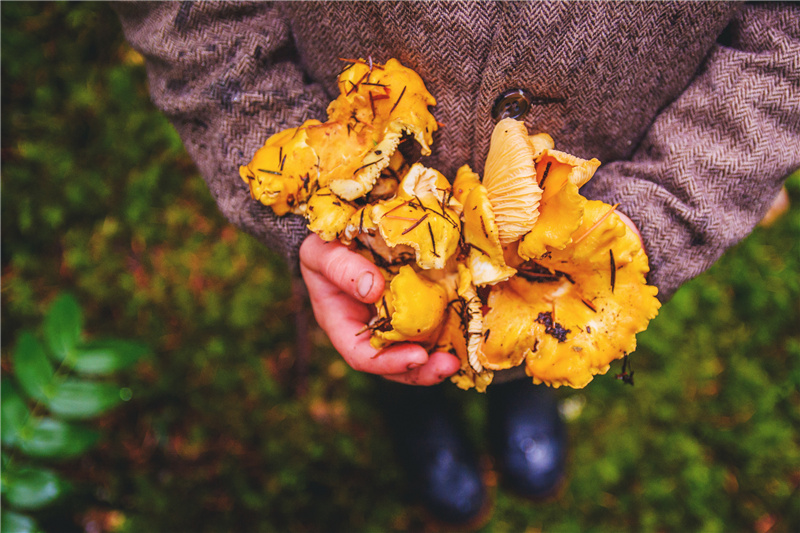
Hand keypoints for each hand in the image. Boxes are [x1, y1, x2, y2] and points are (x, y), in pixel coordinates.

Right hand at [299, 234, 460, 384]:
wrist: (339, 231)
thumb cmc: (323, 244)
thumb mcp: (321, 253)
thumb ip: (342, 268)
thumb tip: (373, 289)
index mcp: (341, 324)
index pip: (361, 355)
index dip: (388, 362)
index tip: (417, 357)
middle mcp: (367, 330)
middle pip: (392, 364)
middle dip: (420, 371)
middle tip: (447, 366)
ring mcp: (390, 322)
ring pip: (412, 351)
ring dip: (435, 359)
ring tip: (457, 361)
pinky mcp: (410, 308)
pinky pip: (426, 326)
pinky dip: (443, 334)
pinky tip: (461, 334)